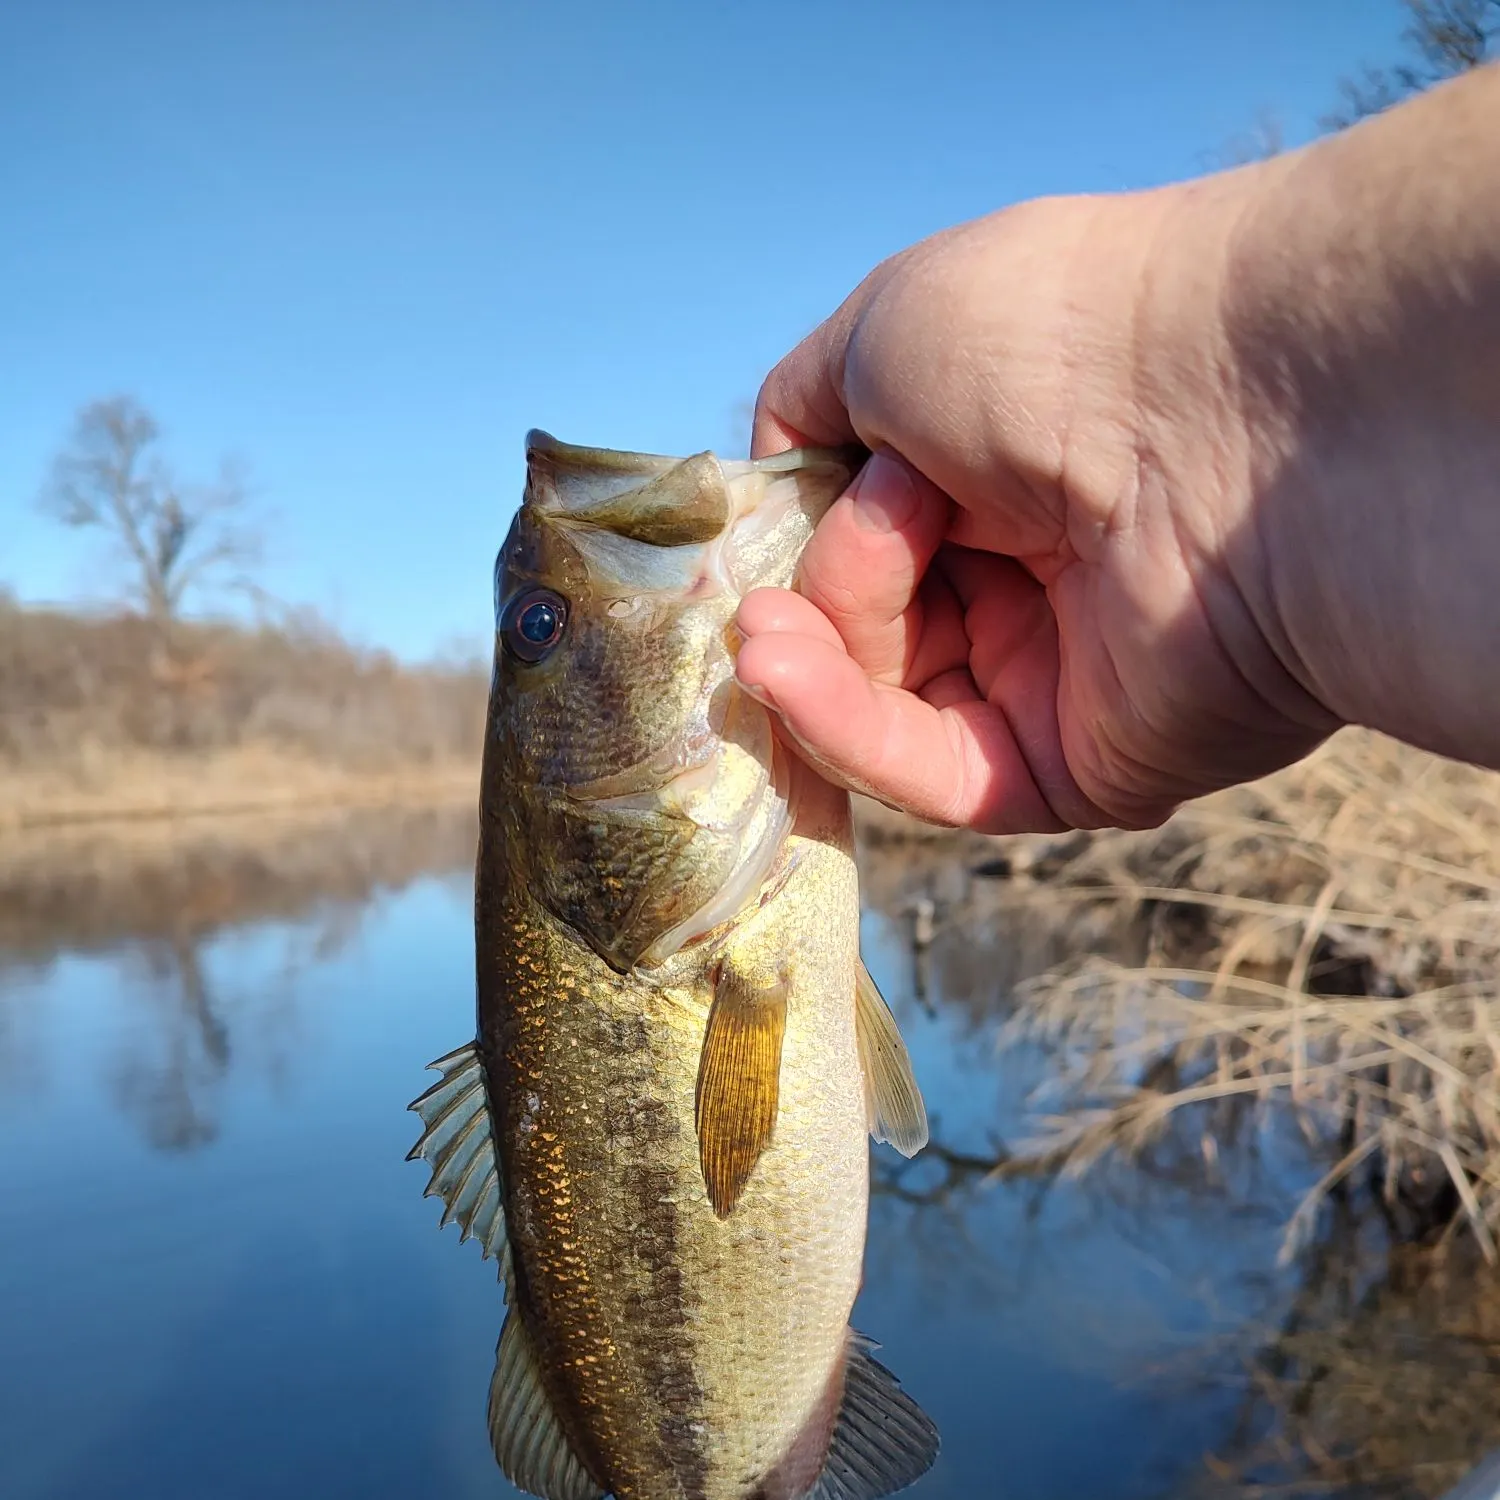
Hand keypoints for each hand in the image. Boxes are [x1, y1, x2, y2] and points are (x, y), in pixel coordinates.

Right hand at [734, 183, 1340, 833]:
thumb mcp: (885, 329)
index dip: (794, 542)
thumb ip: (806, 405)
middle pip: (858, 625)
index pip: (854, 534)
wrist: (1221, 417)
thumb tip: (776, 483)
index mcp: (990, 469)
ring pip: (877, 702)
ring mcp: (1046, 676)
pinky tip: (777, 676)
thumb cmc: (1054, 339)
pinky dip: (839, 729)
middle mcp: (1023, 574)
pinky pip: (928, 771)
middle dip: (808, 593)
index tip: (743, 538)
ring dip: (806, 663)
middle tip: (816, 551)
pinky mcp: (1067, 767)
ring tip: (767, 630)